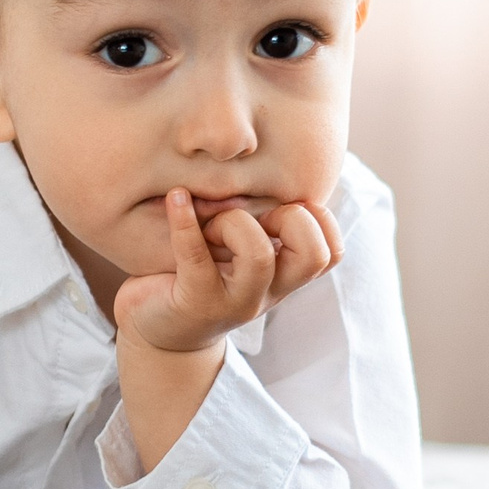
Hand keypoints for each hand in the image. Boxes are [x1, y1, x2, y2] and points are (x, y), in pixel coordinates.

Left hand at [112, 191, 343, 476]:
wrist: (158, 329)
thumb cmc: (199, 274)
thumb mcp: (236, 252)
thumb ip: (256, 222)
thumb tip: (256, 159)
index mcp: (283, 277)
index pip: (331, 252)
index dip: (318, 220)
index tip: (280, 209)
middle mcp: (267, 292)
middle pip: (313, 256)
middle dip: (289, 218)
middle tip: (253, 217)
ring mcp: (235, 301)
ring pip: (260, 258)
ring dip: (234, 222)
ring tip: (209, 224)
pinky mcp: (195, 302)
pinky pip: (196, 257)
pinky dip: (184, 221)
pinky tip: (175, 199)